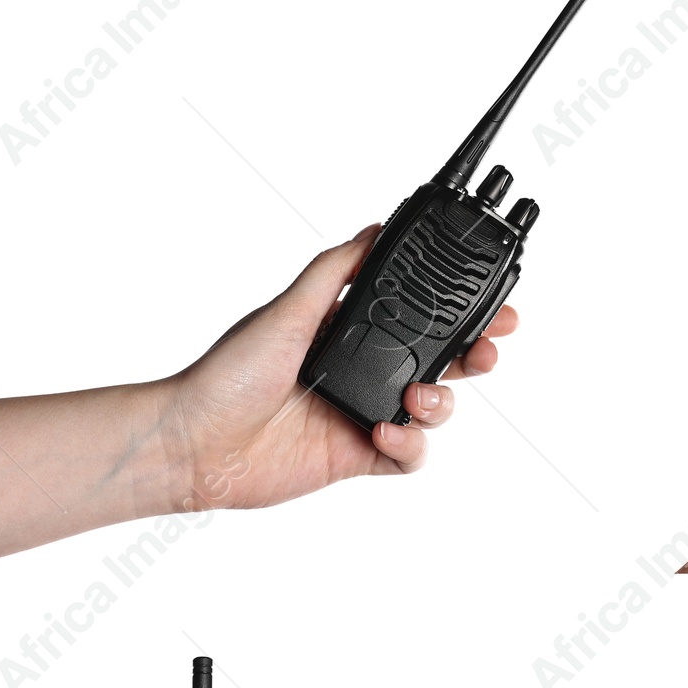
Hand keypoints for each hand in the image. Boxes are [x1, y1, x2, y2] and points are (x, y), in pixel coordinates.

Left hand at [163, 224, 519, 508]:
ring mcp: (363, 416)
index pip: (420, 320)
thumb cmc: (225, 376)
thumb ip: (334, 271)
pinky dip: (409, 447)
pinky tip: (385, 434)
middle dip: (473, 358)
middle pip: (441, 365)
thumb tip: (372, 229)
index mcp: (349, 334)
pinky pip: (409, 457)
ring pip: (433, 411)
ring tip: (416, 398)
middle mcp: (363, 373)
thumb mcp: (284, 310)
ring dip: (441, 404)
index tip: (492, 308)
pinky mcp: (358, 458)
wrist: (195, 443)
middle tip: (487, 353)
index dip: (461, 315)